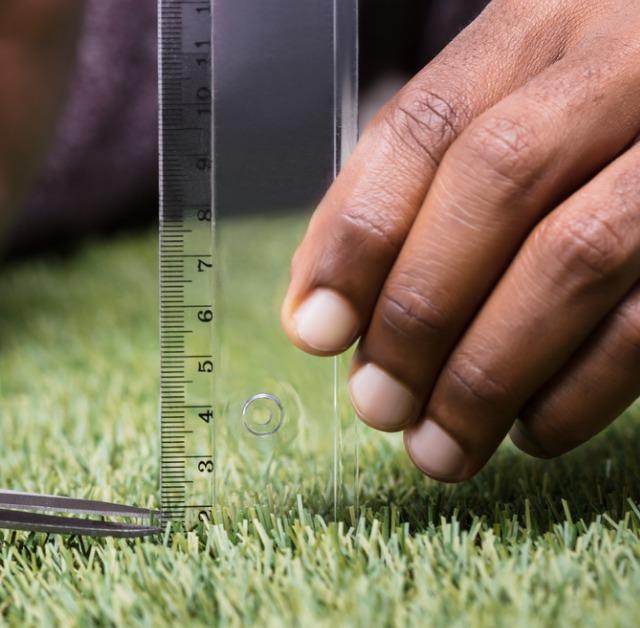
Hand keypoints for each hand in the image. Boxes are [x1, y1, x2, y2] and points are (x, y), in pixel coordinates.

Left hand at [282, 0, 639, 480]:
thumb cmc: (584, 120)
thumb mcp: (504, 108)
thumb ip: (414, 187)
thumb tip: (319, 312)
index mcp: (537, 25)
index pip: (427, 125)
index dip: (357, 234)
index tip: (313, 330)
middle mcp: (622, 61)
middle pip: (498, 181)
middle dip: (421, 311)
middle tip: (378, 405)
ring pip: (579, 253)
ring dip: (490, 371)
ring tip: (439, 446)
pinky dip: (582, 388)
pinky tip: (532, 430)